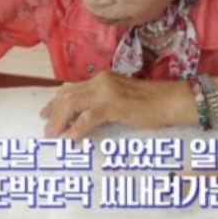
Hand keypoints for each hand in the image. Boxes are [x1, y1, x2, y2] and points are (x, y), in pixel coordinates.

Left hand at [40, 70, 171, 140]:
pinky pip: (89, 117)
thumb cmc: (152, 103)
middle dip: (53, 113)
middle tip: (46, 129)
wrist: (172, 100)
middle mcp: (101, 82)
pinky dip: (77, 129)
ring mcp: (107, 92)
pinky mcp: (115, 105)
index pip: (72, 88)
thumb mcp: (122, 98)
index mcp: (102, 79)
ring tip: (54, 135)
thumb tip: (85, 115)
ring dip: (60, 121)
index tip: (46, 112)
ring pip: (73, 104)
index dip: (55, 100)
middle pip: (68, 96)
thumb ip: (104, 102)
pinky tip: (72, 139)